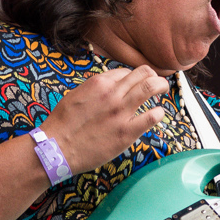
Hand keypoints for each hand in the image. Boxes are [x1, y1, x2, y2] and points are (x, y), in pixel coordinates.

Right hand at [41, 65, 169, 173]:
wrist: (56, 148)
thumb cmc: (63, 124)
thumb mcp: (76, 95)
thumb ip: (95, 88)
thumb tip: (109, 85)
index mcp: (98, 83)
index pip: (126, 72)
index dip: (133, 77)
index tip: (135, 84)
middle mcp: (112, 94)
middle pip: (143, 73)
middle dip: (153, 75)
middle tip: (157, 82)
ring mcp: (121, 112)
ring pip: (151, 88)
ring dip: (161, 86)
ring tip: (162, 91)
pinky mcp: (126, 132)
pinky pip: (152, 117)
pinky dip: (158, 113)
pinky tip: (157, 115)